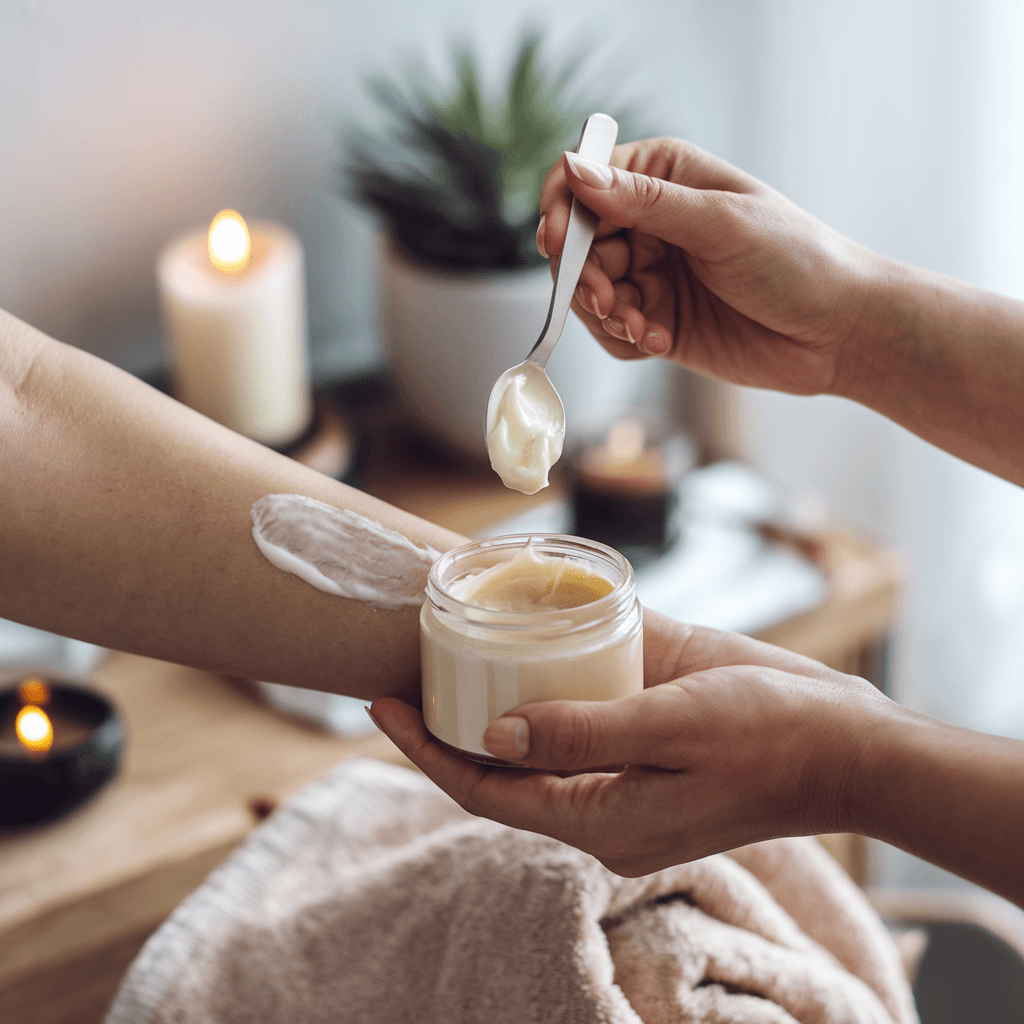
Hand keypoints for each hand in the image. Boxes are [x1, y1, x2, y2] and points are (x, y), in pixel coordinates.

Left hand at [371, 610, 892, 875]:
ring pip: (536, 742)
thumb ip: (583, 733)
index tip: (378, 704)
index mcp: (600, 816)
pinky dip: (546, 683)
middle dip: (446, 725)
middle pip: (501, 769)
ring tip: (447, 646)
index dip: (425, 750)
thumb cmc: (770, 737)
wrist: (847, 745)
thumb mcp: (673, 726)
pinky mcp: (649, 737)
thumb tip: (495, 732)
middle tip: (403, 666)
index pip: (485, 789)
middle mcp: (602, 799)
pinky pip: (581, 715)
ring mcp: (625, 770)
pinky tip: (528, 640)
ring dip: (492, 699)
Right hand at [537, 137, 888, 395]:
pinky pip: (612, 331)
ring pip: (589, 292)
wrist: (836, 334)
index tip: (556, 243)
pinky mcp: (657, 319)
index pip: (587, 180)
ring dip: (607, 315)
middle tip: (611, 303)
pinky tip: (660, 342)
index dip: (562, 210)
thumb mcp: (719, 223)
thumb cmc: (796, 261)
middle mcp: (651, 222)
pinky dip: (625, 340)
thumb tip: (577, 171)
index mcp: (665, 176)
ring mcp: (653, 273)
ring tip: (644, 327)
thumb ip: (644, 201)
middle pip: (579, 245)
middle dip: (586, 278)